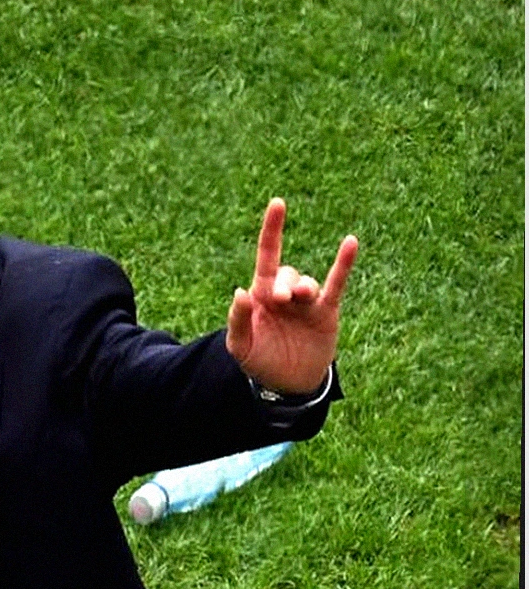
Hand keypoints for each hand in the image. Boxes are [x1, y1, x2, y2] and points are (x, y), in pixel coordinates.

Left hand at [226, 198, 357, 394]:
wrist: (288, 384)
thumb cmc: (260, 361)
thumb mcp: (240, 347)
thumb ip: (238, 320)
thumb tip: (241, 292)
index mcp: (260, 296)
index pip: (266, 256)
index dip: (272, 230)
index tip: (278, 203)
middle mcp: (284, 294)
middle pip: (285, 273)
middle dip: (282, 283)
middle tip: (280, 299)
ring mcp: (306, 302)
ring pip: (306, 282)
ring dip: (302, 287)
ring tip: (299, 298)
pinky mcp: (326, 312)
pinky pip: (336, 284)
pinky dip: (343, 263)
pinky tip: (350, 241)